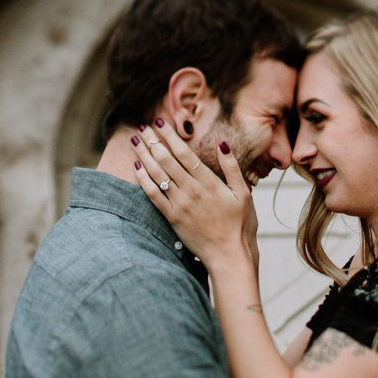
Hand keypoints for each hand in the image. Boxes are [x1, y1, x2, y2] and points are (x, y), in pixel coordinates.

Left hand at [130, 121, 252, 267]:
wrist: (228, 255)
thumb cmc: (239, 224)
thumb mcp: (243, 193)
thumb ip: (232, 168)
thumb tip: (223, 144)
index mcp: (209, 182)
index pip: (184, 153)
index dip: (170, 136)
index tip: (160, 122)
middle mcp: (191, 190)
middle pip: (166, 160)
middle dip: (152, 141)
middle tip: (142, 127)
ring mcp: (180, 204)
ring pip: (157, 175)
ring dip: (144, 156)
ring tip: (134, 141)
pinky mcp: (172, 218)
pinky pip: (153, 196)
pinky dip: (143, 180)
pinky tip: (136, 168)